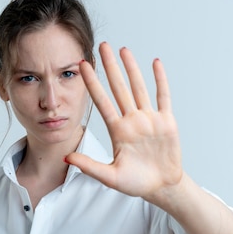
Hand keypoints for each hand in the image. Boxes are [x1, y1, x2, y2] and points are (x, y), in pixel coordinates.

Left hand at [66, 43, 182, 203]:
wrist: (161, 187)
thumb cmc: (136, 183)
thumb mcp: (110, 176)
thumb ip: (89, 166)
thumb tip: (66, 158)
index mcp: (117, 131)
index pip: (102, 101)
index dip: (92, 83)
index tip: (82, 66)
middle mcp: (132, 120)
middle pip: (118, 88)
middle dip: (110, 67)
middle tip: (101, 45)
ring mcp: (149, 119)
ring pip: (139, 88)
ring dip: (131, 68)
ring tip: (122, 49)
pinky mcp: (167, 122)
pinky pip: (163, 97)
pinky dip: (160, 80)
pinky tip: (155, 63)